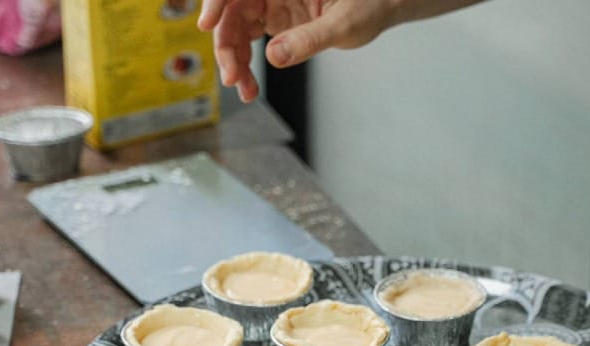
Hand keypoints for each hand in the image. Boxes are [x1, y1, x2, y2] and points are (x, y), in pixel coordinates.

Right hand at [198, 0, 396, 101]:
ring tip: (245, 92)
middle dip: (226, 46)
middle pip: (231, 11)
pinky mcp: (274, 20)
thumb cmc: (370, 3)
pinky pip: (248, 41)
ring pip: (235, 29)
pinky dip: (246, 65)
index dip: (217, 3)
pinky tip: (249, 87)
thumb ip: (311, 39)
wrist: (382, 7)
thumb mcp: (345, 23)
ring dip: (234, 61)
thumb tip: (275, 57)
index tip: (207, 25)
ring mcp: (270, 2)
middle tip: (233, 78)